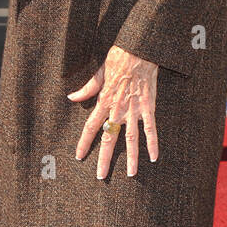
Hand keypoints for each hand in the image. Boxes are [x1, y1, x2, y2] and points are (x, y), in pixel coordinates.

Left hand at [69, 45, 158, 179]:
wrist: (140, 50)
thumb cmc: (119, 58)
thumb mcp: (99, 72)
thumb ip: (87, 88)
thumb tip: (71, 97)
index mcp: (104, 101)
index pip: (91, 127)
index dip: (84, 143)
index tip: (79, 156)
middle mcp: (118, 109)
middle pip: (109, 138)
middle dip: (104, 159)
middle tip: (101, 176)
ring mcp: (134, 110)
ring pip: (131, 139)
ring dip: (131, 158)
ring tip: (130, 174)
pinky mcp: (149, 107)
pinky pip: (151, 129)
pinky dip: (153, 143)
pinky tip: (154, 157)